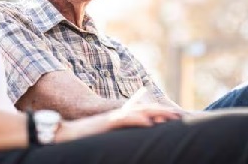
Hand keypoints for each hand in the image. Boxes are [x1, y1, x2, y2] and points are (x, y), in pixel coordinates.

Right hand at [55, 103, 180, 142]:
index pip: (143, 113)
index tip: (175, 118)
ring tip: (170, 117)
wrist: (67, 133)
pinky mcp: (107, 123)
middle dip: (163, 112)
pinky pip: (126, 120)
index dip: (159, 114)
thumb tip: (136, 138)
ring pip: (139, 113)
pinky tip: (149, 123)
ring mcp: (114, 117)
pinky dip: (138, 120)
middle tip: (179, 116)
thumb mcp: (108, 136)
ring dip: (156, 114)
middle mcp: (119, 114)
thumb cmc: (86, 138)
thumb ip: (121, 134)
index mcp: (121, 118)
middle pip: (145, 110)